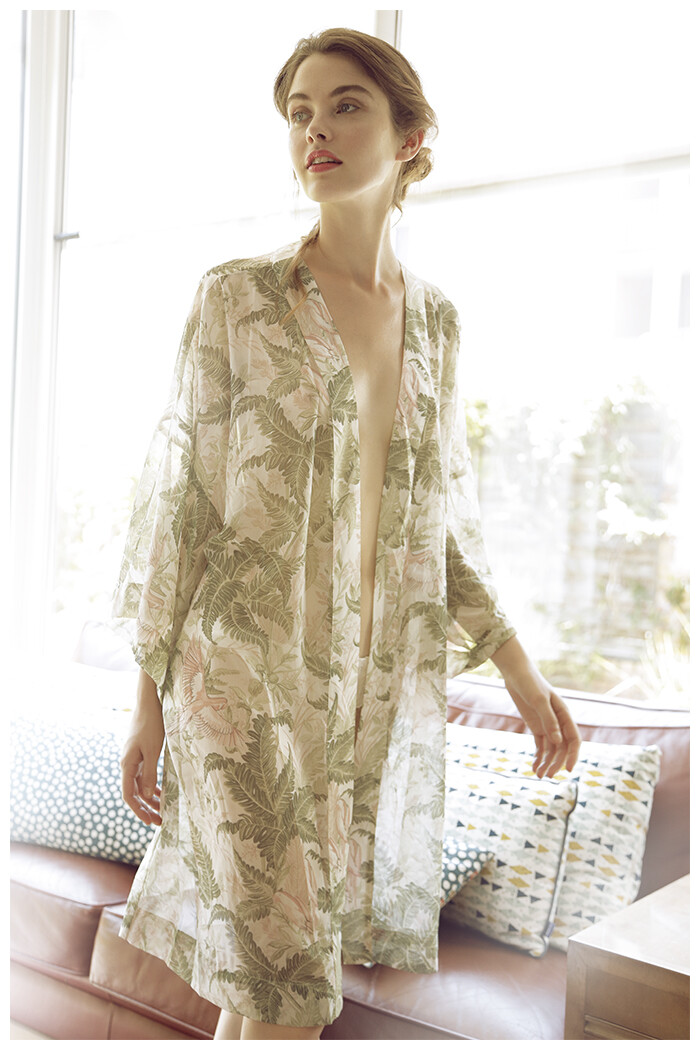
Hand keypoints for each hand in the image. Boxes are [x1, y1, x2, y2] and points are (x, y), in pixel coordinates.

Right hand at [121, 673, 164, 824]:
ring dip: (149, 798)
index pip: (129, 795)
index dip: (138, 811)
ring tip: (162, 810)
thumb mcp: (153, 751)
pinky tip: (160, 791)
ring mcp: (132, 758)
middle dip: (145, 808)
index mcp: (127, 764)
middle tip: (159, 821)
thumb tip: (145, 797)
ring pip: (139, 784)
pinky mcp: (139, 753)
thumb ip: (149, 773)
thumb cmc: (151, 725)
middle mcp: (127, 763)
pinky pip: (143, 774)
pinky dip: (151, 785)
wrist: (149, 702)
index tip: (150, 822)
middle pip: (133, 792)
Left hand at [491, 636, 581, 777]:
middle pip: (562, 748)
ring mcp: (547, 724)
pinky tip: (534, 767)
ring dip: (546, 762)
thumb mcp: (538, 701)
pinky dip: (538, 756)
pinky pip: (540, 745)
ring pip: (551, 749)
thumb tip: (558, 742)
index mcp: (564, 714)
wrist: (516, 673)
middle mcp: (558, 721)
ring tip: (539, 775)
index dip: (573, 755)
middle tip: (547, 776)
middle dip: (556, 762)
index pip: (574, 739)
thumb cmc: (530, 683)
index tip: (568, 769)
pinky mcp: (536, 725)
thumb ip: (549, 720)